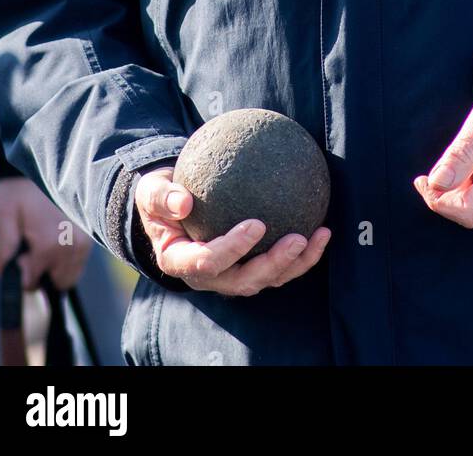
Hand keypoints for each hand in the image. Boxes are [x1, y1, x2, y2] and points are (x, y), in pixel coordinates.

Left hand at [0, 177, 92, 289]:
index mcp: (50, 245)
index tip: (15, 251)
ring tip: (40, 240)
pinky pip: (76, 264)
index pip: (31, 284)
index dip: (18, 272)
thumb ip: (4, 250)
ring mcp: (84, 242)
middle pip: (53, 285)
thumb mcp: (1, 213)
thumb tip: (16, 279)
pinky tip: (51, 236)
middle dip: (38, 273)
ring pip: (68, 277)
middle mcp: (73, 247)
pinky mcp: (89, 238)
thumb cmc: (18, 191)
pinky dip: (63, 258)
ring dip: (52, 267)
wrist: (44, 164)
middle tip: (27, 247)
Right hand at [135, 168, 330, 295]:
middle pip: (243, 281)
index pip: (207, 262)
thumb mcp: (151, 191)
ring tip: (318, 236)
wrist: (170, 205)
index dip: (232, 249)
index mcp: (180, 260)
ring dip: (295, 263)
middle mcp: (207, 276)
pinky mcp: (247, 266)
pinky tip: (321, 228)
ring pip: (265, 278)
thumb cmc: (161, 196)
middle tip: (297, 238)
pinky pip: (276, 264)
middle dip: (272, 264)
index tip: (257, 224)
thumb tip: (183, 201)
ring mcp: (229, 275)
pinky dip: (301, 253)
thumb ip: (163, 196)